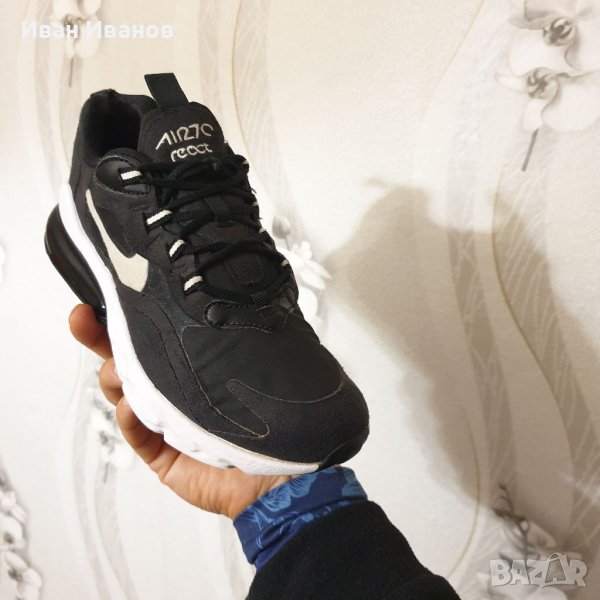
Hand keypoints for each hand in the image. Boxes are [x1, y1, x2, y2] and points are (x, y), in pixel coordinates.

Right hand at [69, 304, 290, 518]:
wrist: (286, 473)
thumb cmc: (275, 414)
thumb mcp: (253, 364)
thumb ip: (234, 334)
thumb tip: (237, 288)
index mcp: (197, 366)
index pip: (158, 336)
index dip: (131, 317)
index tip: (111, 294)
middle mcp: (178, 390)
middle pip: (130, 360)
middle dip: (102, 338)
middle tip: (84, 319)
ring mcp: (168, 423)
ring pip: (126, 394)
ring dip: (116, 377)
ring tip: (120, 368)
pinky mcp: (163, 456)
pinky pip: (138, 436)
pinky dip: (130, 420)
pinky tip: (129, 408)